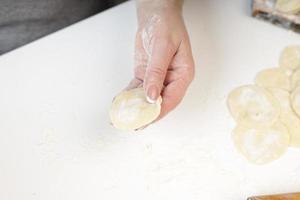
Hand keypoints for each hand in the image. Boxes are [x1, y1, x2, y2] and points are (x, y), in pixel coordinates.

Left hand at [127, 1, 194, 119]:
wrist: (155, 14)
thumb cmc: (166, 25)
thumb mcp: (163, 47)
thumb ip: (157, 71)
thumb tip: (152, 95)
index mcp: (183, 74)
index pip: (172, 98)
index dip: (159, 110)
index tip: (147, 119)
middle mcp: (172, 79)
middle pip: (160, 102)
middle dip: (146, 115)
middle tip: (133, 125)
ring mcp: (158, 78)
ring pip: (147, 98)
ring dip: (136, 108)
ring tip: (123, 118)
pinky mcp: (146, 75)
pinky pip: (137, 89)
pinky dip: (129, 96)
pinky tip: (120, 103)